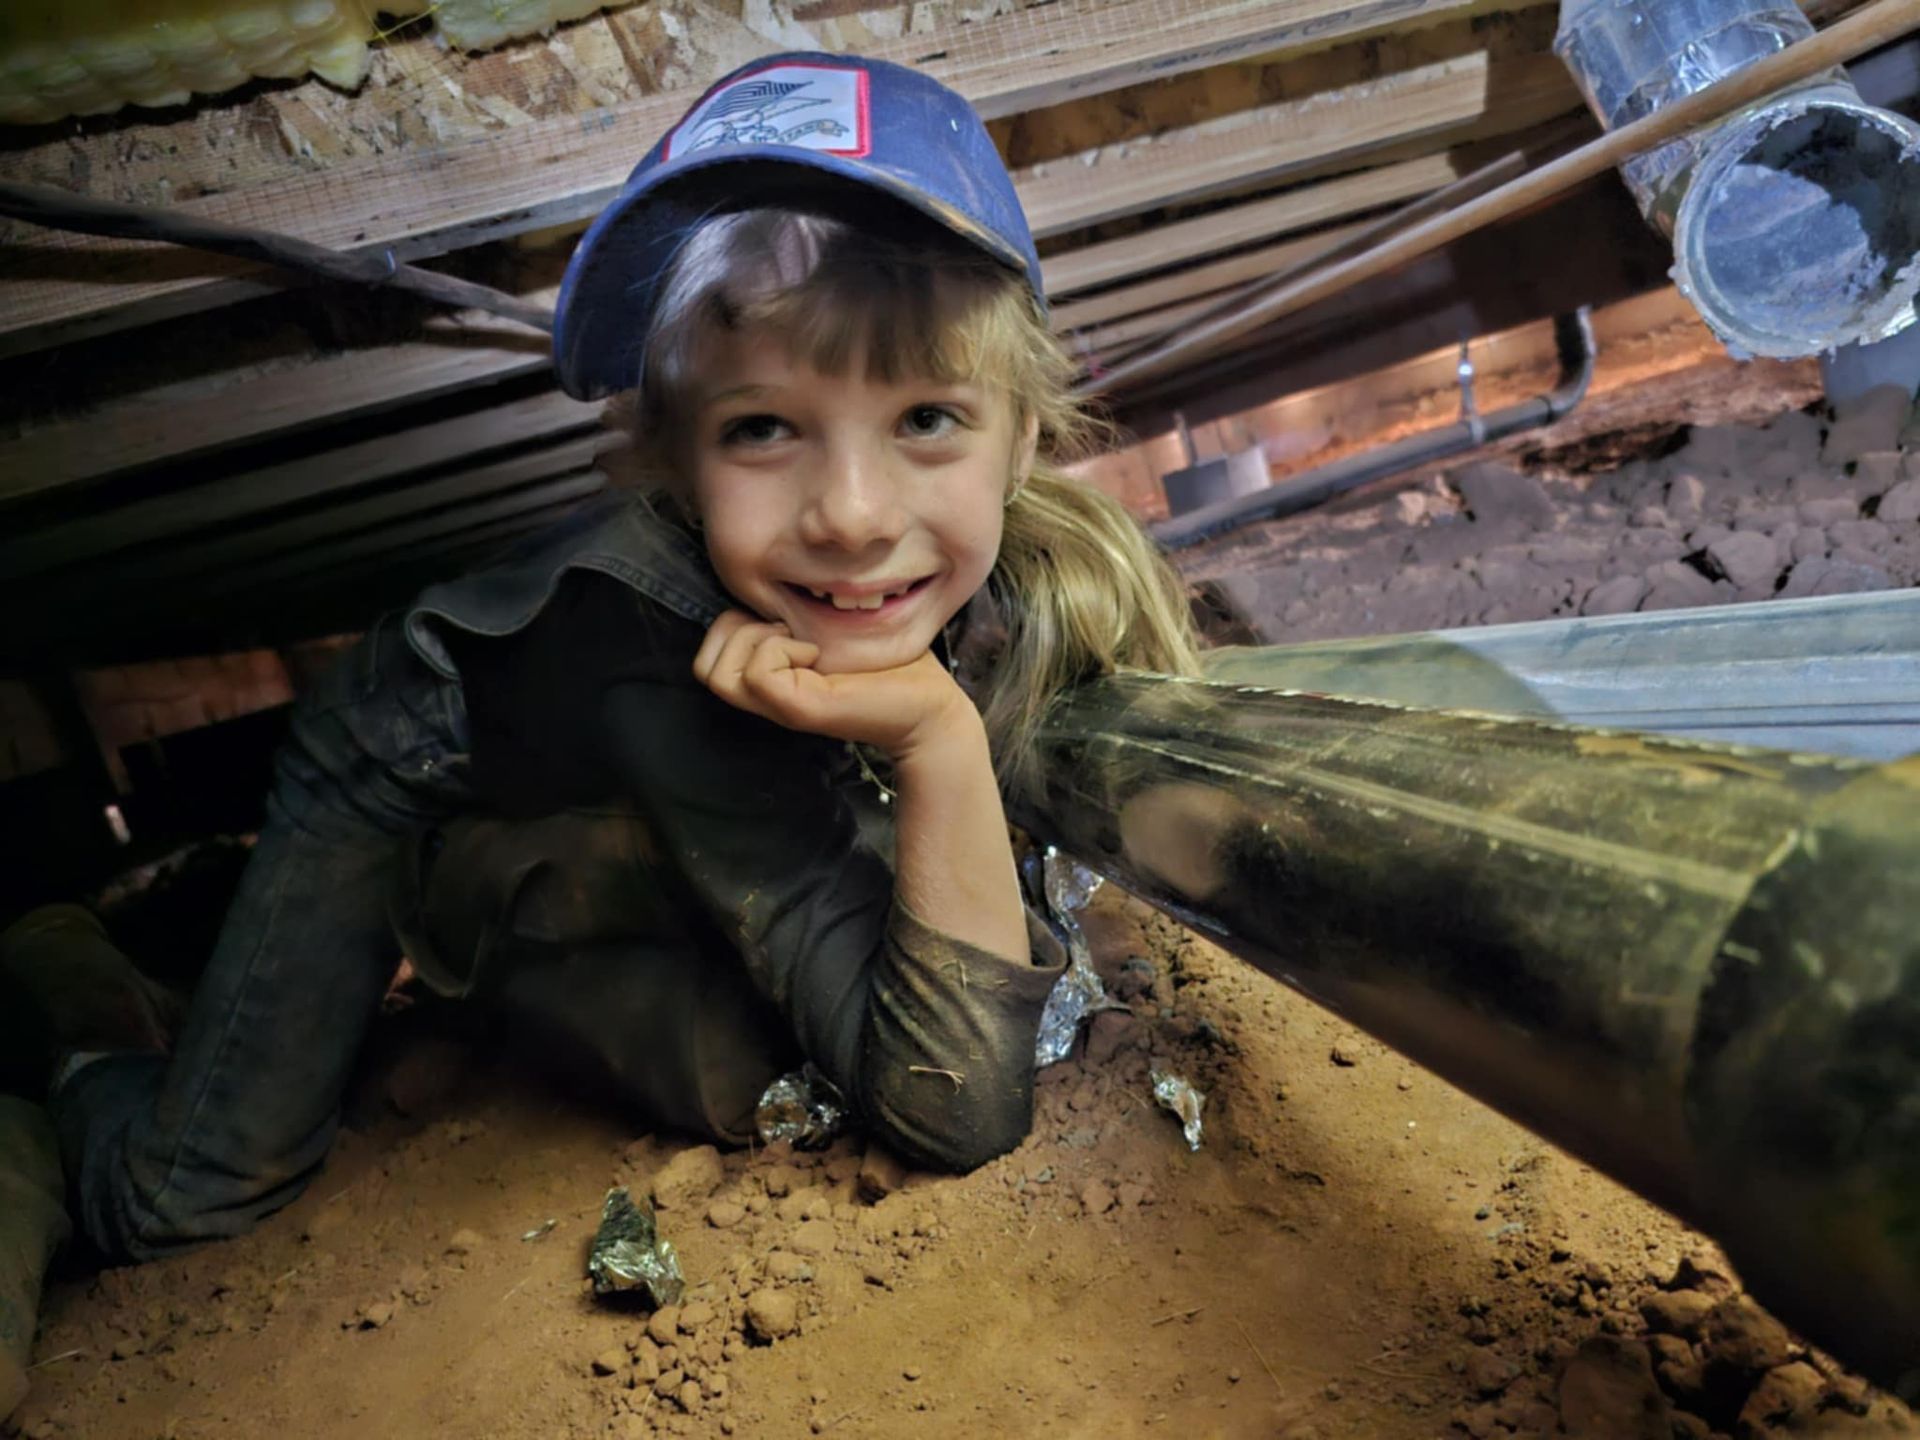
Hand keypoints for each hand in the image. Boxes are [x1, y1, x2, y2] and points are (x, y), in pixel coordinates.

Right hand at [692, 609, 973, 758]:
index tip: (785, 620)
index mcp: (771, 681)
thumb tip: (773, 583)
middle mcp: (768, 698)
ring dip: (754, 640)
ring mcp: (779, 706)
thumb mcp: (830, 633)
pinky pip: (758, 672)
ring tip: (801, 640)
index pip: (708, 658)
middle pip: (703, 667)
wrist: (929, 710)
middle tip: (789, 628)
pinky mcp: (800, 708)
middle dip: (735, 631)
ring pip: (717, 673)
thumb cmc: (889, 668)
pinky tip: (816, 652)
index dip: (733, 626)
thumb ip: (798, 618)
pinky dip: (780, 649)